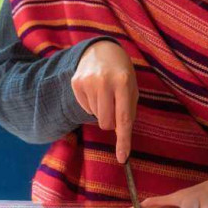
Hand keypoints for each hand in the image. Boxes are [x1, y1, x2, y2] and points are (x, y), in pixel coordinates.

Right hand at [71, 40, 137, 162]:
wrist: (101, 50)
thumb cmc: (121, 73)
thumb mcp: (132, 88)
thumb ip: (128, 111)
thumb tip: (120, 135)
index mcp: (123, 83)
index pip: (123, 118)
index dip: (123, 140)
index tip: (122, 158)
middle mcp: (104, 81)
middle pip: (106, 122)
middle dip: (110, 121)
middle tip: (113, 105)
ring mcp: (87, 81)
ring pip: (95, 116)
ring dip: (101, 110)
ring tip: (104, 93)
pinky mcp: (76, 83)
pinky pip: (85, 108)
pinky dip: (91, 104)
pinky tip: (94, 90)